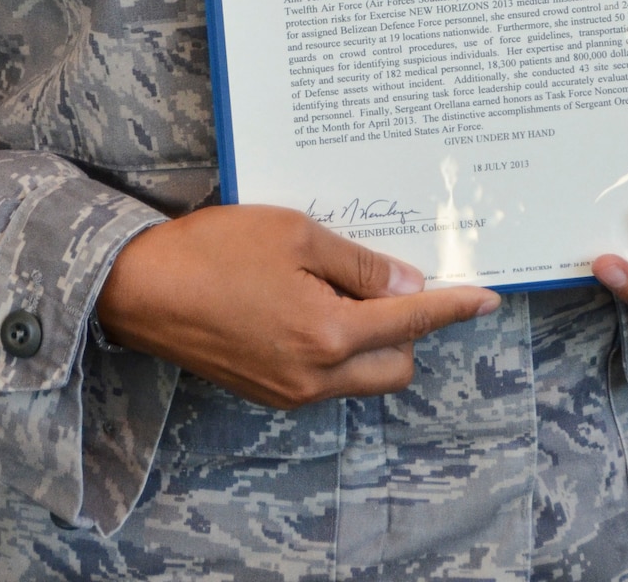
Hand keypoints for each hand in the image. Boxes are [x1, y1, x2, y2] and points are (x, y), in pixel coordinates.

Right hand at [96, 203, 498, 407]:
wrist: (141, 289)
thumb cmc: (213, 249)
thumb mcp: (294, 234)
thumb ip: (357, 264)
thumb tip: (407, 285)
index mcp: (327, 333)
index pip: (410, 323)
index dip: (452, 308)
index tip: (486, 298)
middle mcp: (315, 376)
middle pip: (396, 365)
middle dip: (409, 329)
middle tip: (390, 279)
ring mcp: (290, 392)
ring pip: (362, 376)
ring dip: (372, 340)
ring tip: (344, 285)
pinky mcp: (268, 393)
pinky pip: (327, 379)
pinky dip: (337, 348)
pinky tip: (312, 303)